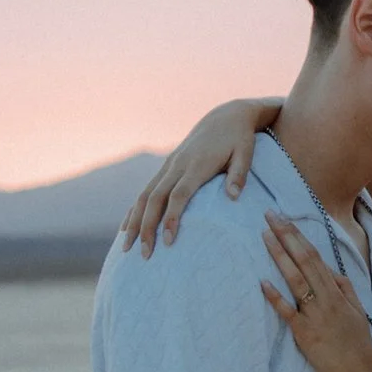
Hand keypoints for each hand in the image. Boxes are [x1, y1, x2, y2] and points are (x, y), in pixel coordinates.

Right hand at [121, 99, 282, 254]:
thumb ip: (239, 174)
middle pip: (155, 199)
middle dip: (147, 227)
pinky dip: (134, 210)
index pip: (179, 194)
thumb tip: (233, 197)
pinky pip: (145, 191)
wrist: (226, 116)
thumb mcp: (246, 152)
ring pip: (144, 196)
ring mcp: (168, 166)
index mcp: (197, 164)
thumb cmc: (239, 138)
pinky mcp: (166, 167)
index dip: (172, 217)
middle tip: (144, 254)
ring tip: (127, 248)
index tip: (168, 241)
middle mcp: (177, 165)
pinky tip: (126, 228)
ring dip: (134, 222)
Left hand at [261, 215, 371, 371]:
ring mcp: (315, 314)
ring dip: (279, 256)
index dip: (298, 236)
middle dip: (285, 236)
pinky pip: (288, 312)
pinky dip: (275, 297)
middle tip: (269, 215)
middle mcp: (326, 298)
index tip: (284, 219)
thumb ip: (345, 289)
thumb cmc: (357, 345)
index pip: (315, 256)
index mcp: (337, 291)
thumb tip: (331, 272)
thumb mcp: (357, 312)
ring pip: (295, 279)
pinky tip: (262, 282)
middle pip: (304, 260)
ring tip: (264, 236)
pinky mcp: (304, 333)